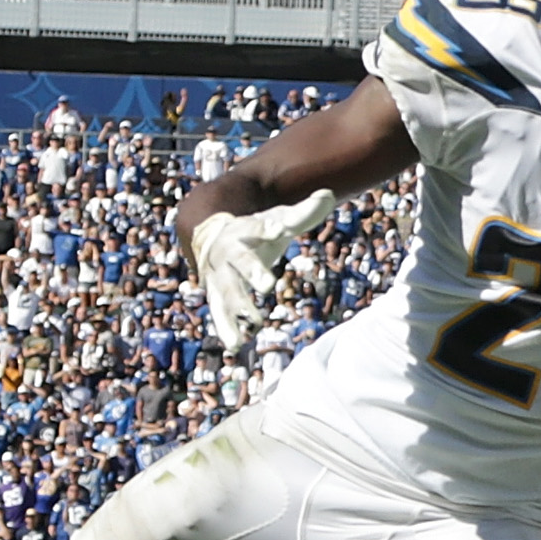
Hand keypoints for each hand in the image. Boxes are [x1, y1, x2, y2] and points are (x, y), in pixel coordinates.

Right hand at [190, 187, 335, 351]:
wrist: (212, 236)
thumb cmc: (256, 228)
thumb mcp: (279, 218)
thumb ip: (304, 212)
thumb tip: (328, 194)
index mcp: (245, 229)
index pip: (255, 225)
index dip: (265, 227)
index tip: (278, 228)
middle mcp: (228, 252)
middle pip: (241, 261)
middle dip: (253, 272)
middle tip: (269, 285)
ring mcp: (219, 275)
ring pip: (226, 292)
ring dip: (238, 309)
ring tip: (256, 323)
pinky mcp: (216, 295)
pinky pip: (220, 313)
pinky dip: (227, 329)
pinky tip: (236, 345)